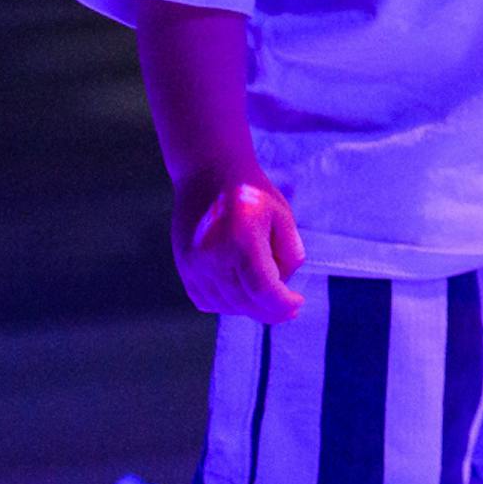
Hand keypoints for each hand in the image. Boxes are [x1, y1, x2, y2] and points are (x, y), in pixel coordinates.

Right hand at [173, 175, 305, 322]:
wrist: (209, 172)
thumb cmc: (252, 193)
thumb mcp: (283, 217)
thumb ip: (290, 254)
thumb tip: (284, 285)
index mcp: (242, 241)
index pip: (264, 290)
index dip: (283, 305)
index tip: (298, 303)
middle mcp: (213, 257)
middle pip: (245, 303)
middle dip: (271, 311)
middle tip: (289, 308)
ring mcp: (194, 265)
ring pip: (226, 305)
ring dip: (249, 308)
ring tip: (266, 295)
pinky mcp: (184, 267)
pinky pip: (206, 300)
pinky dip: (226, 304)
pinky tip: (241, 291)